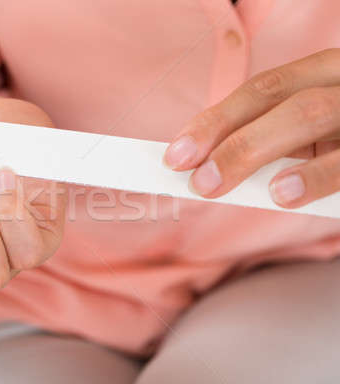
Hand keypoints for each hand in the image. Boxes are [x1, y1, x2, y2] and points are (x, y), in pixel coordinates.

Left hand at [163, 48, 339, 208]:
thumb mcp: (314, 131)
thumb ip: (273, 140)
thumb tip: (209, 167)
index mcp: (321, 73)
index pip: (261, 90)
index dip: (213, 121)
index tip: (175, 154)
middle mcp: (339, 83)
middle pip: (275, 98)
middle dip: (223, 136)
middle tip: (193, 179)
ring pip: (307, 114)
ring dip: (252, 149)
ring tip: (216, 184)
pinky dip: (313, 176)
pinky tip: (283, 193)